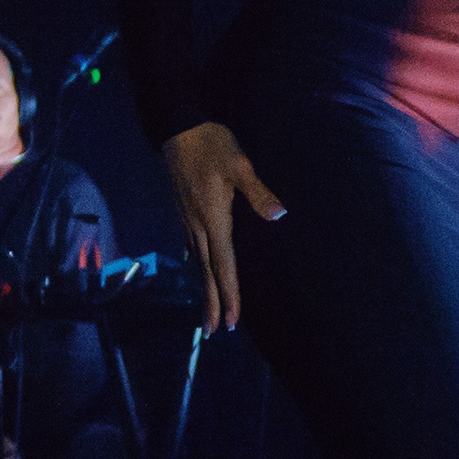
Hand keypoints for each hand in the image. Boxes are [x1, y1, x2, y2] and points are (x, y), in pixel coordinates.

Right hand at [160, 120, 284, 333]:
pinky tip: (198, 271)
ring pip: (196, 262)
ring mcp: (187, 219)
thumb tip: (279, 216)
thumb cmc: (212, 144)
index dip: (229, 293)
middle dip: (213, 302)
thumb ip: (259, 192)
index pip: (223, 265)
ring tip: (209, 312)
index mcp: (213, 219)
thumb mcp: (240, 165)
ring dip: (204, 288)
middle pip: (206, 272)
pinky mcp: (183, 212)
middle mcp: (197, 226)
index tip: (233, 320)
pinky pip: (190, 248)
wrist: (178, 126)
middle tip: (218, 332)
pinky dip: (197, 267)